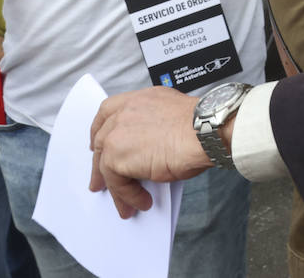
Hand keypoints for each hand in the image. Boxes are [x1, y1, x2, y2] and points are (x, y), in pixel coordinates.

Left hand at [89, 87, 210, 217]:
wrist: (205, 132)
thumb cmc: (202, 126)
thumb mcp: (174, 118)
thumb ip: (154, 127)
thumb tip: (151, 150)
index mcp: (140, 99)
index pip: (109, 111)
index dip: (101, 130)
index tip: (98, 142)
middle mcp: (125, 112)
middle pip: (102, 139)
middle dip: (100, 163)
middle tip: (100, 181)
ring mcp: (117, 133)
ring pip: (106, 164)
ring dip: (114, 186)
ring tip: (124, 203)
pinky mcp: (116, 157)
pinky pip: (117, 182)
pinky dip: (128, 196)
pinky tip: (141, 201)